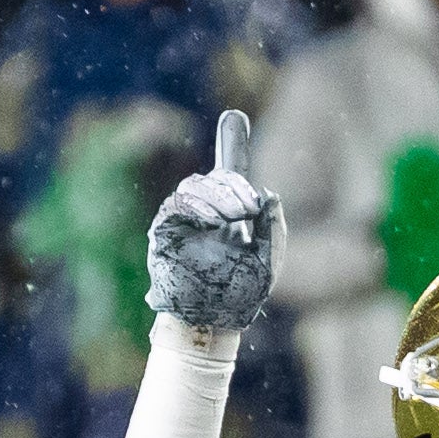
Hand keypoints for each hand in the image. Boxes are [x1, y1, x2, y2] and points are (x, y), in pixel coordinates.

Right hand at [147, 108, 283, 331]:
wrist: (214, 320)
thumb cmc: (241, 294)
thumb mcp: (269, 258)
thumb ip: (273, 225)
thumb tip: (270, 194)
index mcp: (231, 215)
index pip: (229, 175)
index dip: (231, 144)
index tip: (234, 117)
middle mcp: (206, 213)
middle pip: (214, 178)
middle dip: (233, 186)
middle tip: (249, 209)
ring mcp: (183, 220)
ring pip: (195, 186)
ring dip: (218, 196)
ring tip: (234, 218)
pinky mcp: (165, 230)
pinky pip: (177, 204)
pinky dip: (196, 206)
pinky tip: (212, 220)